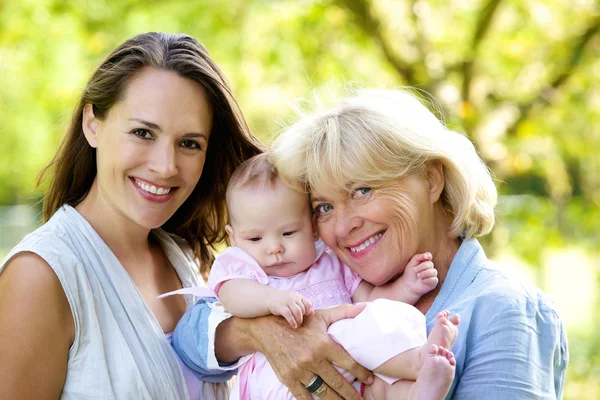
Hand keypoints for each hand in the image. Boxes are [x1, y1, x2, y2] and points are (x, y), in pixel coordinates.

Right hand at [249, 303, 373, 399]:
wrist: (268, 328)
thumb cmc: (300, 322)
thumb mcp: (322, 315)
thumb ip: (344, 312)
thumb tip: (365, 307)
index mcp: (323, 344)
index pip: (348, 362)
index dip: (362, 373)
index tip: (370, 380)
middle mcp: (312, 358)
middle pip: (338, 382)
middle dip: (352, 395)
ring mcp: (299, 370)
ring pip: (323, 392)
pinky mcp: (288, 378)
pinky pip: (303, 396)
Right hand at [268, 290, 313, 327]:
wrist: (269, 298)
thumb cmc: (284, 301)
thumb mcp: (294, 301)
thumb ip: (303, 306)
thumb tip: (312, 313)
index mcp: (298, 296)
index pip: (308, 303)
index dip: (308, 311)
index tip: (305, 316)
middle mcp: (293, 297)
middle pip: (303, 309)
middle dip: (302, 317)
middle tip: (300, 323)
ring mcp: (287, 301)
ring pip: (297, 312)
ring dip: (299, 320)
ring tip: (298, 325)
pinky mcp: (280, 307)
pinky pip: (289, 315)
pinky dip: (292, 321)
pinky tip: (293, 325)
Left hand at [401, 252, 437, 296]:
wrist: (408, 285)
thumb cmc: (410, 274)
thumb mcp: (411, 263)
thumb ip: (418, 257)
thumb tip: (426, 255)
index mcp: (424, 261)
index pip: (429, 256)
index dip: (427, 256)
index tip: (424, 257)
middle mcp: (430, 267)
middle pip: (430, 264)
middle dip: (421, 267)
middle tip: (415, 271)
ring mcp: (433, 275)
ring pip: (433, 271)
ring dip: (424, 274)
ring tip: (418, 276)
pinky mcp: (434, 282)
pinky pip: (434, 279)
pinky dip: (427, 280)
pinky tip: (422, 281)